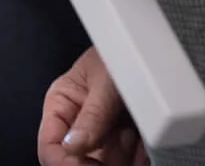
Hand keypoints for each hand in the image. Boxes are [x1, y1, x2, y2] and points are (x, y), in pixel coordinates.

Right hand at [39, 48, 146, 165]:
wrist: (154, 49)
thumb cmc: (122, 52)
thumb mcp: (106, 81)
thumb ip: (92, 114)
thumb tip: (73, 146)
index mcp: (61, 103)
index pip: (50, 145)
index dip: (65, 162)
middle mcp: (78, 121)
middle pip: (78, 159)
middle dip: (99, 162)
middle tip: (119, 151)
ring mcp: (102, 131)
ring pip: (104, 163)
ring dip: (121, 160)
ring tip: (133, 138)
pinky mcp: (124, 138)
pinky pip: (126, 161)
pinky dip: (136, 159)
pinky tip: (143, 148)